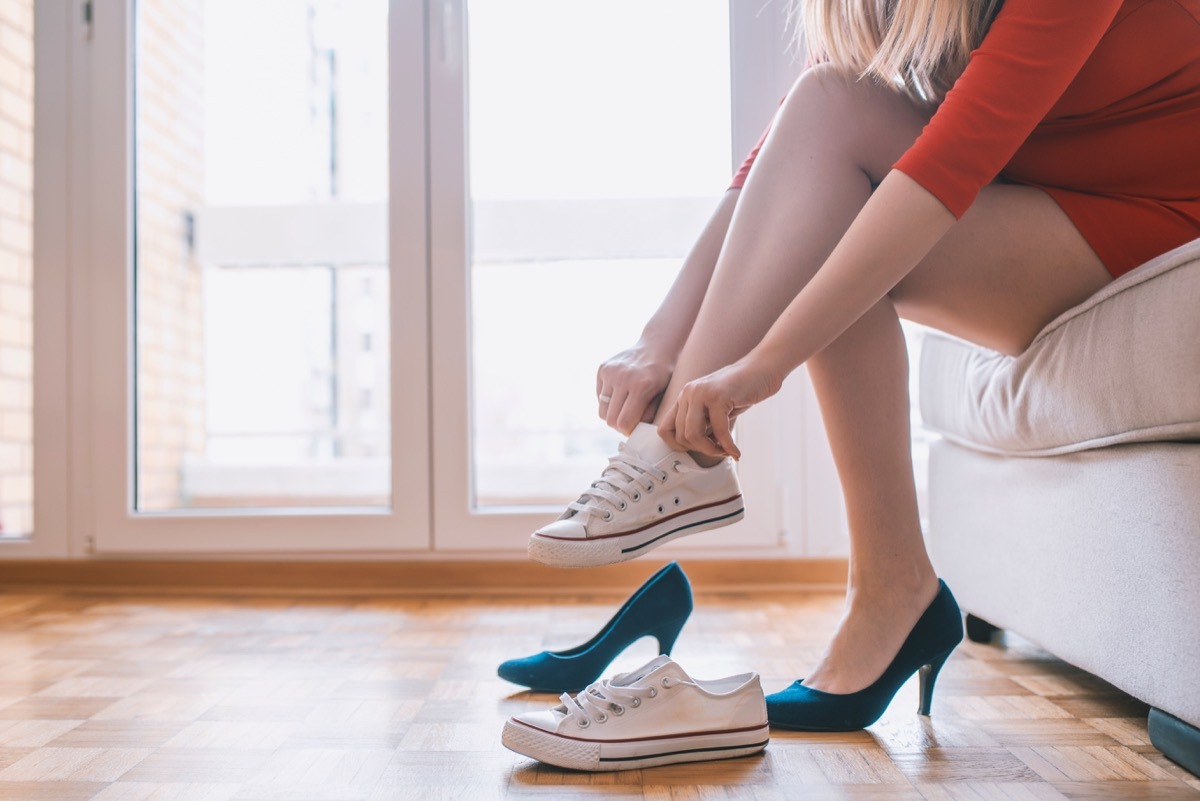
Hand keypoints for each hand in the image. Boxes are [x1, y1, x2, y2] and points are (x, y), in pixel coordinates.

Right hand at [596, 342, 673, 434]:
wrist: (656, 346)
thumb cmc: (663, 374)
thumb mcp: (663, 395)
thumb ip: (649, 414)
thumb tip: (635, 432)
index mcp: (641, 386)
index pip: (624, 422)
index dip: (628, 431)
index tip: (634, 430)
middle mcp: (622, 378)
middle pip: (610, 419)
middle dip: (619, 426)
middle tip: (628, 423)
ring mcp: (610, 372)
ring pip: (602, 410)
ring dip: (612, 414)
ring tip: (624, 410)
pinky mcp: (602, 369)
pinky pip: (600, 396)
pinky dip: (608, 401)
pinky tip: (620, 395)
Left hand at [658, 355, 783, 460]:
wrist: (762, 369)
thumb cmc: (741, 391)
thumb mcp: (715, 409)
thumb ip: (703, 424)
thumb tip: (697, 448)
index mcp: (684, 396)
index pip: (664, 429)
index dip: (678, 445)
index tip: (698, 449)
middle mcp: (688, 393)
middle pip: (681, 435)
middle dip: (701, 450)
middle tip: (719, 451)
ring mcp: (701, 393)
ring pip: (694, 435)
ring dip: (712, 450)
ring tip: (726, 451)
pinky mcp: (718, 396)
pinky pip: (719, 431)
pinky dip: (728, 446)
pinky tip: (736, 451)